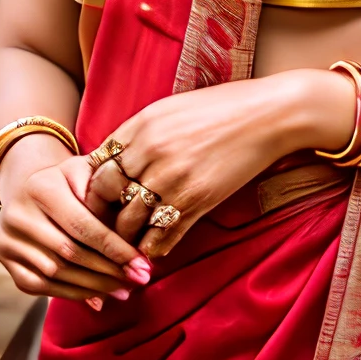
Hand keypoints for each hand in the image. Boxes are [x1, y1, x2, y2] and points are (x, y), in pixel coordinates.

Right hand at [0, 133, 151, 308]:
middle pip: (69, 252)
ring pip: (55, 273)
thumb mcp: (86, 173)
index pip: (82, 225)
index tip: (142, 264)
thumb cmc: (69, 181)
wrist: (28, 187)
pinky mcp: (5, 260)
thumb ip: (106, 197)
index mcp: (40, 187)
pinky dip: (71, 294)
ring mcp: (8, 240)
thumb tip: (128, 238)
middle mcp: (17, 214)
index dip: (114, 248)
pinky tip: (97, 296)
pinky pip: (40, 286)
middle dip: (108, 271)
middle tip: (138, 280)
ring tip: (123, 290)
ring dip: (93, 286)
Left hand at [84, 69, 354, 258]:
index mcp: (140, 125)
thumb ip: (140, 133)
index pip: (96, 164)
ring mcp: (172, 178)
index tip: (95, 201)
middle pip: (104, 195)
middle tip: (101, 230)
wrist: (268, 115)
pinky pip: (162, 236)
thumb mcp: (171, 109)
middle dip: (100, 216)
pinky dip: (154, 248)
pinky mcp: (197, 200)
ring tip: (125, 249)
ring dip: (125, 239)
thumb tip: (114, 158)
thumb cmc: (222, 108)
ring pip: (129, 222)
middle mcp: (150, 152)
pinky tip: (154, 251)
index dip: (91, 187)